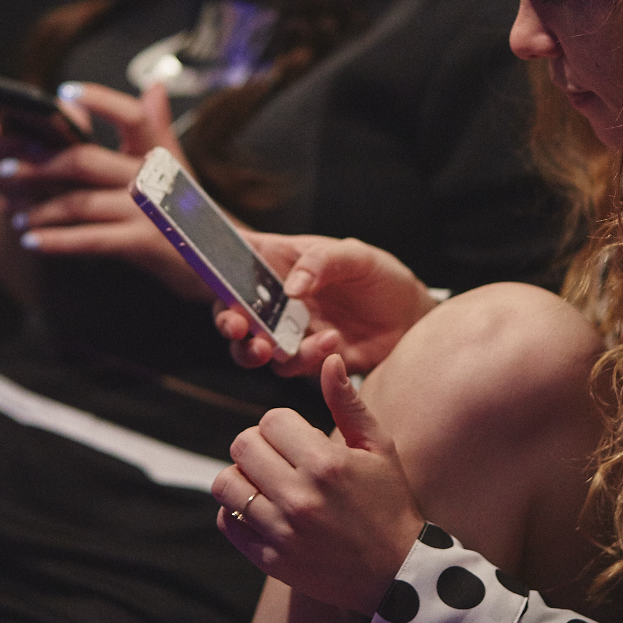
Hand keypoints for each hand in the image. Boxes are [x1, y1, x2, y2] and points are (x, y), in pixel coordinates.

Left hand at [0, 81, 211, 300]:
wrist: (227, 264)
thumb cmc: (192, 214)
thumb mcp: (179, 168)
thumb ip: (158, 128)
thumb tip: (154, 86)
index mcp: (161, 154)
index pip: (132, 114)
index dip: (100, 99)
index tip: (65, 93)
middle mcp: (156, 178)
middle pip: (84, 160)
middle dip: (36, 165)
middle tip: (3, 169)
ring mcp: (150, 212)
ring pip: (79, 203)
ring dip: (38, 208)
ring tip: (14, 213)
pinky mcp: (145, 244)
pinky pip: (89, 239)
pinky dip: (55, 241)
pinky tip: (32, 241)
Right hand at [215, 235, 438, 375]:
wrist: (410, 316)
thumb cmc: (377, 275)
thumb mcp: (356, 256)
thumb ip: (322, 262)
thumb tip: (290, 287)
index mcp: (278, 262)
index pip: (234, 261)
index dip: (214, 269)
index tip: (212, 280)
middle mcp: (275, 299)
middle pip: (232, 313)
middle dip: (227, 323)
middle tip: (237, 328)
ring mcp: (288, 331)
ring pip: (253, 348)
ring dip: (257, 350)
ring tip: (274, 347)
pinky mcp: (307, 359)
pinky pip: (293, 366)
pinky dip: (306, 357)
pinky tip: (332, 341)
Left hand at [215, 355, 424, 615]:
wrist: (396, 572)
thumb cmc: (389, 502)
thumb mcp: (378, 448)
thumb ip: (347, 403)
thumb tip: (329, 358)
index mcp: (326, 463)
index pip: (271, 420)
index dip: (282, 424)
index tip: (297, 438)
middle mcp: (299, 497)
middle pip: (243, 446)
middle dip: (259, 445)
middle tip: (279, 457)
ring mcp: (282, 531)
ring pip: (226, 483)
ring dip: (242, 477)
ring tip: (266, 482)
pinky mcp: (270, 559)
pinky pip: (227, 522)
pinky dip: (236, 512)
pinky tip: (262, 509)